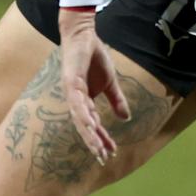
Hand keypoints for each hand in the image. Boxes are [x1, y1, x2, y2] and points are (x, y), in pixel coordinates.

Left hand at [58, 9, 129, 160]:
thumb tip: (126, 119)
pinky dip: (83, 114)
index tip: (111, 153)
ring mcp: (71, 91)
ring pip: (80, 118)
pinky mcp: (70, 81)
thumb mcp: (110, 83)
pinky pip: (77, 101)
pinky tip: (91, 124)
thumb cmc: (93, 58)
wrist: (84, 37)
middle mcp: (74, 100)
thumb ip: (115, 100)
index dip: (101, 138)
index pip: (93, 125)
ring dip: (89, 133)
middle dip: (94, 142)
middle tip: (103, 158)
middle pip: (84, 126)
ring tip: (97, 148)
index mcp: (84, 101)